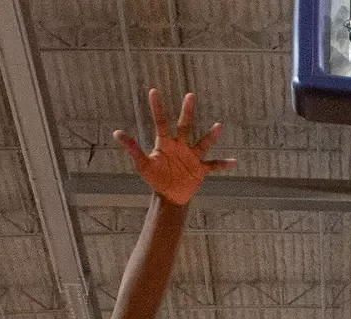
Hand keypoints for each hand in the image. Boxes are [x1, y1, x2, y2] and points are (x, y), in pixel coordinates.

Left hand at [113, 90, 234, 206]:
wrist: (169, 195)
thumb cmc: (155, 178)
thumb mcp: (142, 164)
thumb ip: (132, 148)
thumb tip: (116, 133)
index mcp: (165, 143)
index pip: (160, 122)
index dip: (156, 107)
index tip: (153, 91)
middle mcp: (180, 146)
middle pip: (184, 125)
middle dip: (187, 111)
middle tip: (189, 95)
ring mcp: (192, 156)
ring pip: (202, 143)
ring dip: (210, 136)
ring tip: (218, 127)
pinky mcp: (200, 169)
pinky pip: (214, 165)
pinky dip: (223, 164)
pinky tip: (235, 162)